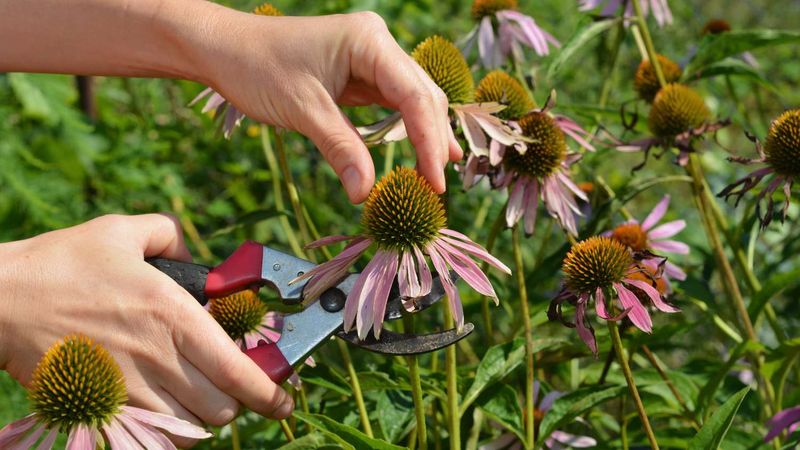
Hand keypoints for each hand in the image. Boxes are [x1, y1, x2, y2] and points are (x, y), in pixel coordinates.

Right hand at [0, 214, 292, 446]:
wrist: (0, 300)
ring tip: (194, 397)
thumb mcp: (121, 231)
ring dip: (201, 418)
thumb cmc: (61, 263)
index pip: (237, 370)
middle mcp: (158, 356)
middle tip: (227, 387)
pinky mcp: (100, 408)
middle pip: (221, 409)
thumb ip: (168, 235)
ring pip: (189, 429)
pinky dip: (168, 433)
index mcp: (172, 313)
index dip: (269, 393)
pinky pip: (152, 439)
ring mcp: (128, 387)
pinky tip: (164, 412)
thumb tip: (192, 253)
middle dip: (234, 403)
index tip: (284, 401)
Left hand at [197, 10, 462, 201]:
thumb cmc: (257, 69)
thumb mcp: (302, 111)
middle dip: (433, 140)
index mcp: (369, 41)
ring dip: (425, 136)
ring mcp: (371, 57)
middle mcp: (378, 44)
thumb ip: (340, 149)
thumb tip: (364, 193)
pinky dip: (405, 130)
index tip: (435, 181)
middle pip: (423, 96)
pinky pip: (393, 104)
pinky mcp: (361, 73)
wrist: (224, 49)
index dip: (429, 140)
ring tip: (435, 176)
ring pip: (413, 100)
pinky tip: (420, 153)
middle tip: (436, 187)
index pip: (414, 95)